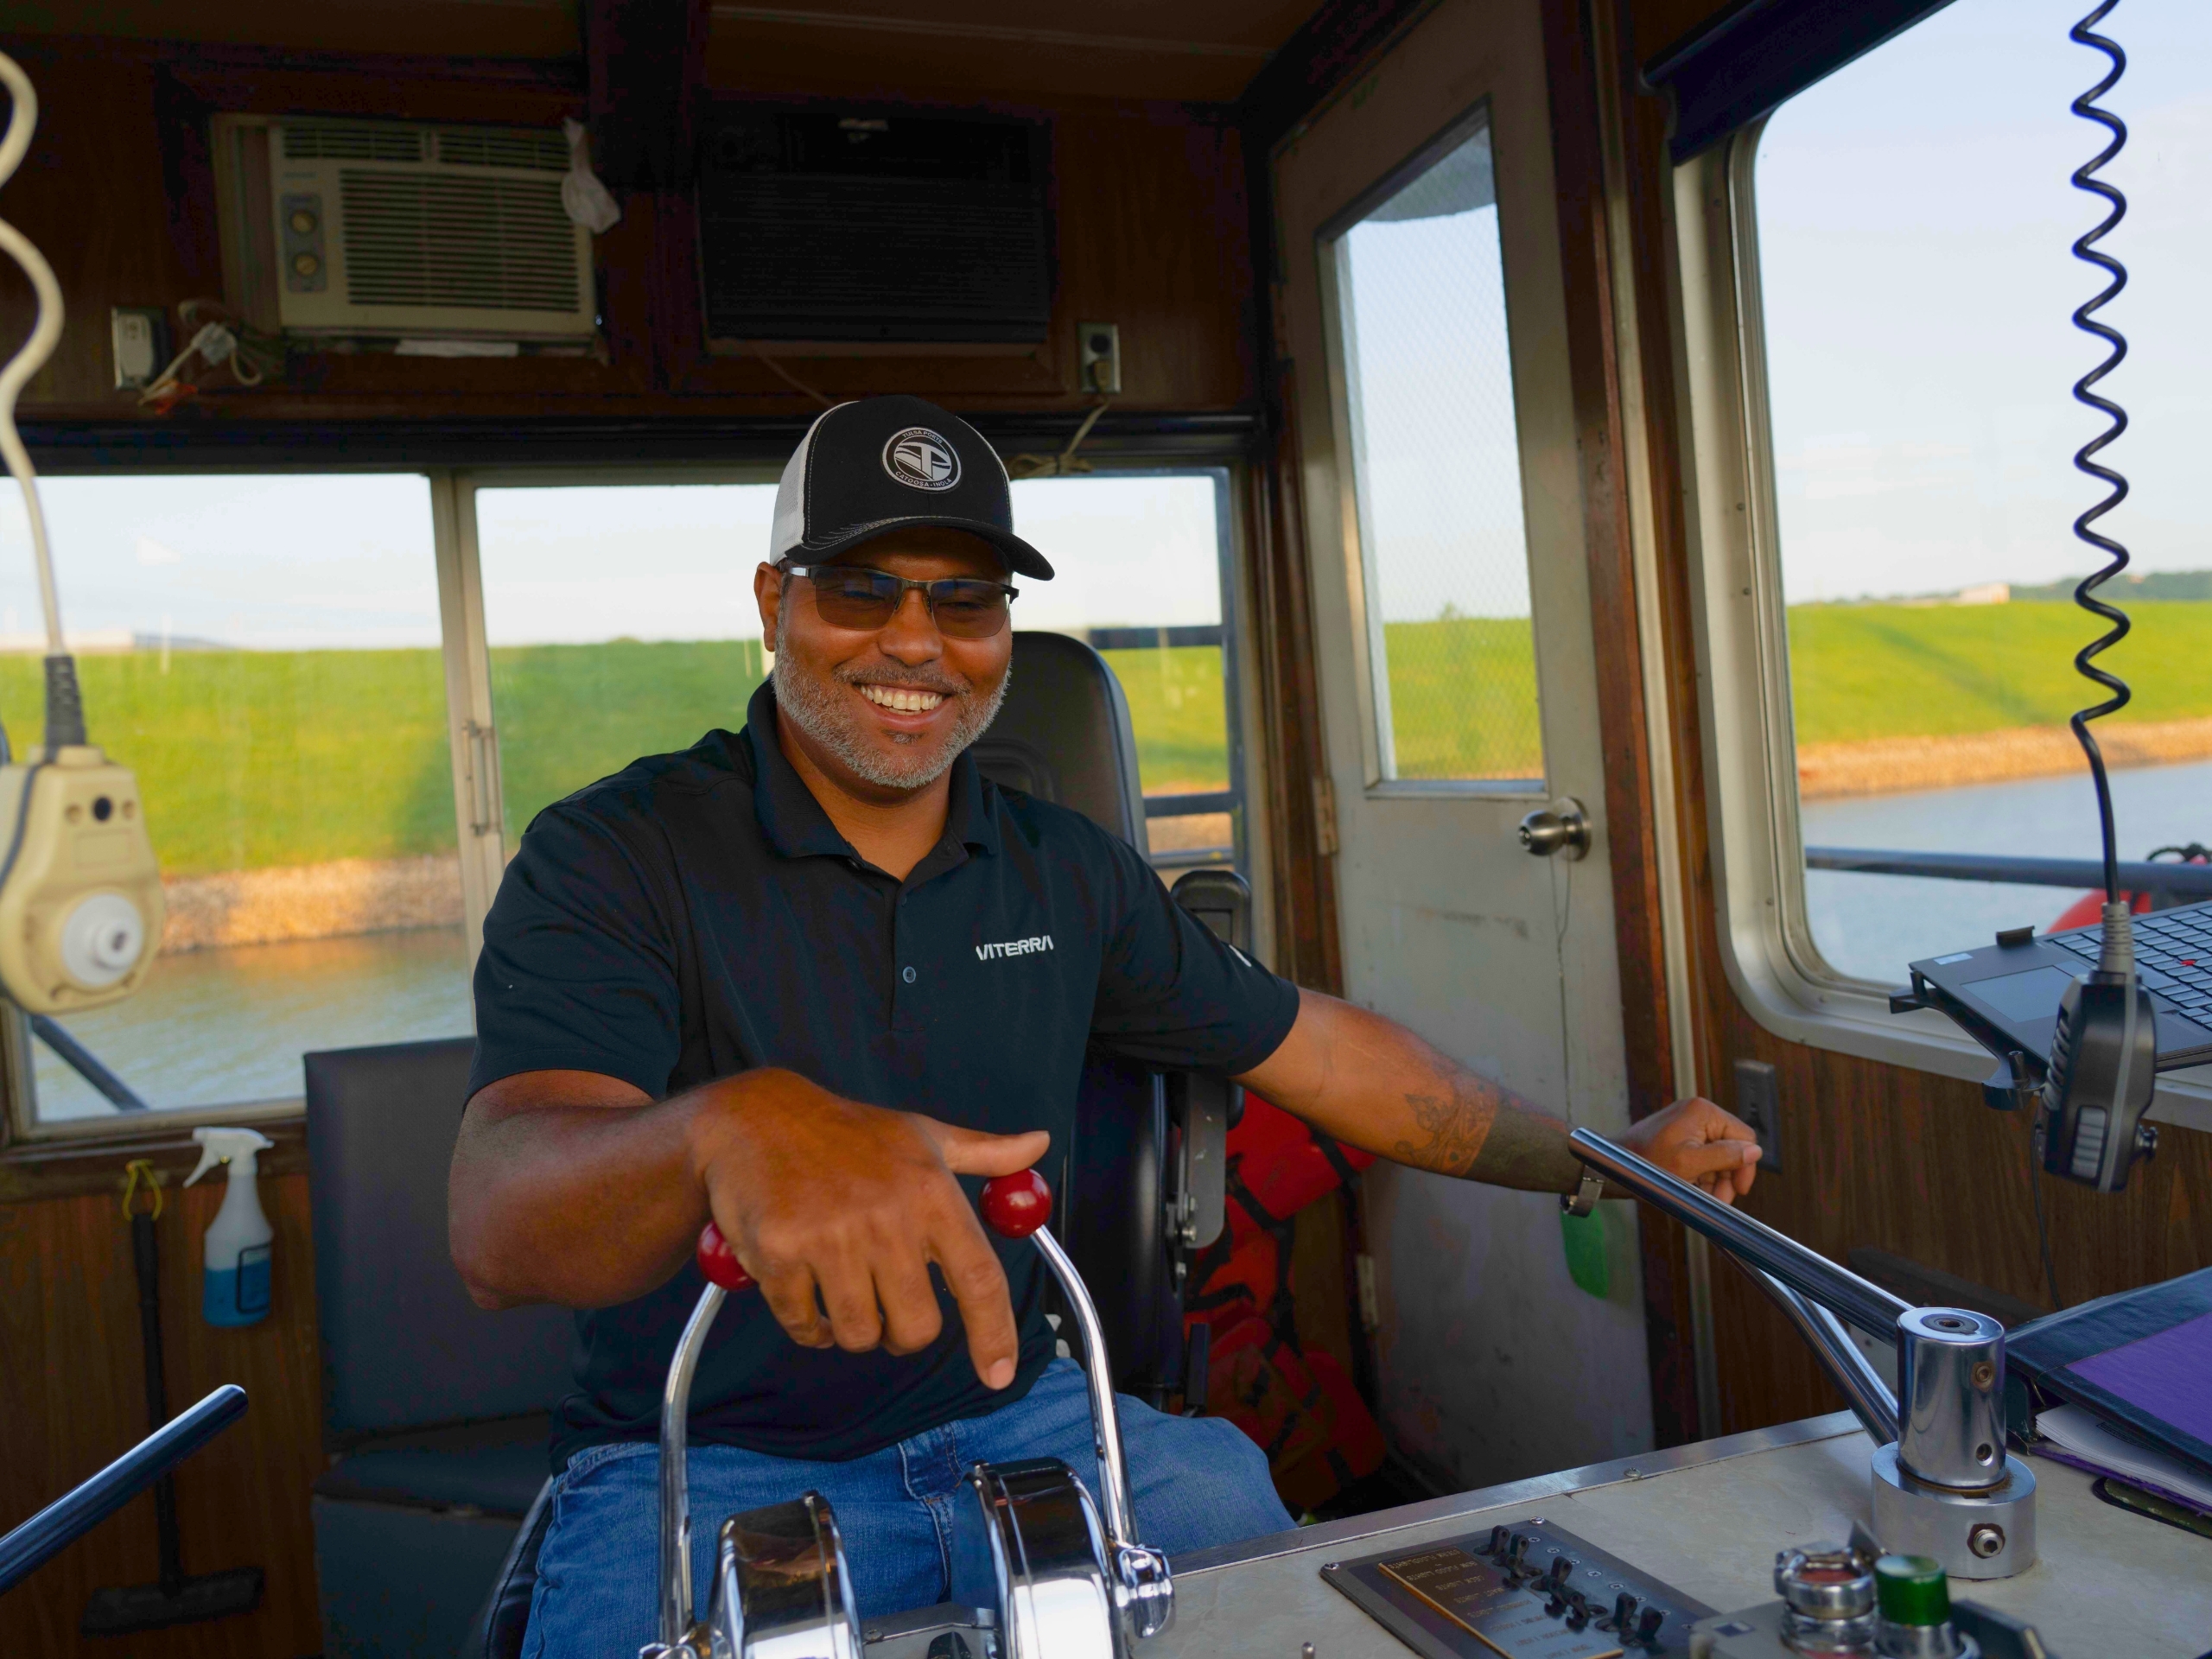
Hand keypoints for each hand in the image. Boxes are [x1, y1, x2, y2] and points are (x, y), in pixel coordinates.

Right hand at [687, 1070, 1049, 1387]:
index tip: (998, 1374)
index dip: (994, 1334)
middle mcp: (888, 1217)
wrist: (756, 1118)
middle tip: (886, 1305)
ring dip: (851, 1327)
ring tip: (840, 1285)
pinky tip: (802, 1283)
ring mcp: (832, 1237)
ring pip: (859, 1334)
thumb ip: (985, 1152)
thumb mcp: (923, 1133)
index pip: (980, 1279)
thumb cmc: (848, 1133)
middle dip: (901, 1332)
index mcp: (932, 1192)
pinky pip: (804, 1326)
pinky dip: (807, 1322)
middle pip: (916, 1328)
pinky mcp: (781, 1253)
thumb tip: (1038, 1144)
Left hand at [1619, 1096, 1760, 1204]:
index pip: (1743, 1136)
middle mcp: (1697, 1113)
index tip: (1738, 1190)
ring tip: (1703, 1197)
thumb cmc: (1646, 1163)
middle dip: (1727, 1176)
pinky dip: (1702, 1175)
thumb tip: (1756, 1151)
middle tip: (1719, 1199)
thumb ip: (1725, 1156)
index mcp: (1703, 1112)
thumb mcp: (1690, 1164)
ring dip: (1715, 1179)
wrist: (1614, 1167)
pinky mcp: (1680, 1137)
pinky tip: (1694, 1189)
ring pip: (1717, 1156)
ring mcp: (1688, 1125)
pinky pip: (1702, 1157)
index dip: (1745, 1165)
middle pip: (1731, 1148)